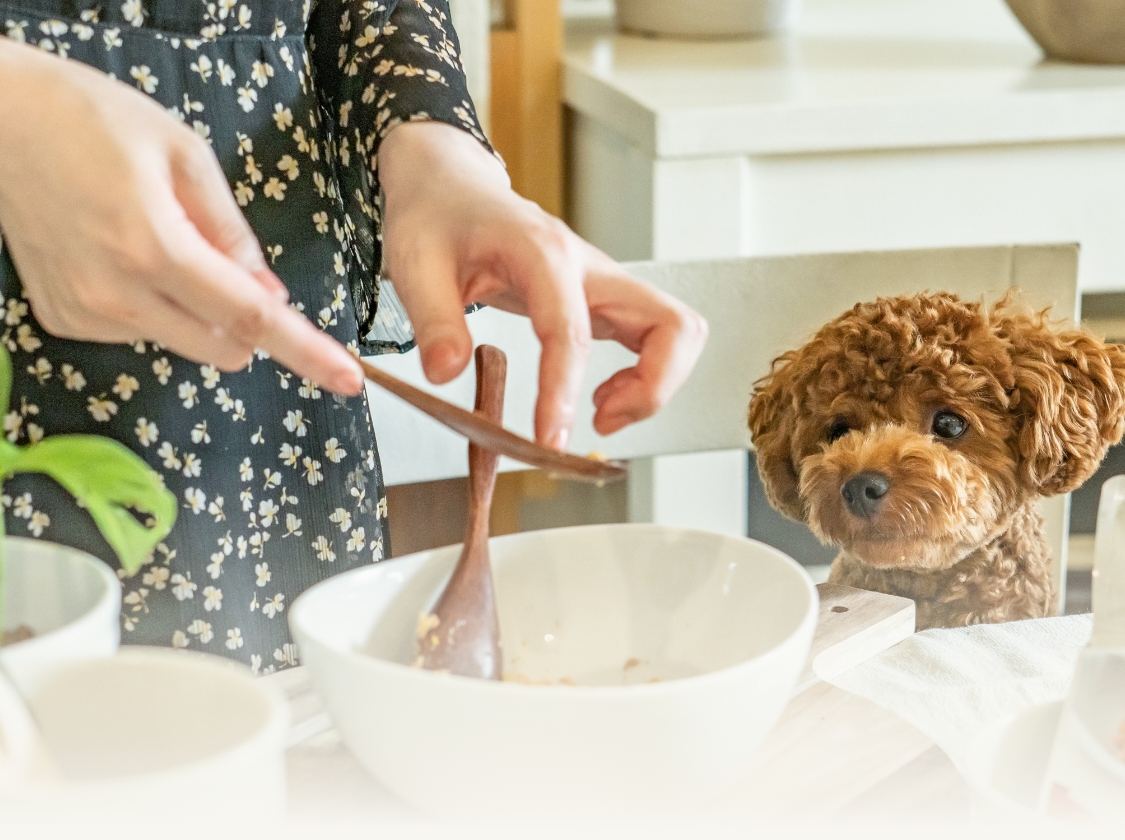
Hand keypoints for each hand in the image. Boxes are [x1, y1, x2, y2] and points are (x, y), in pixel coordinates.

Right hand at [0, 40, 361, 394]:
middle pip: (225, 347)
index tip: (347, 379)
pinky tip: (124, 254)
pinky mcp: (63, 321)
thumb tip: (269, 293)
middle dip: (248, 321)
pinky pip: (140, 332)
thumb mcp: (184, 156)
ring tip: (159, 240)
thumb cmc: (95, 121)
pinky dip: (155, 305)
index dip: (306, 351)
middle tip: (230, 264)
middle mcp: (117, 296)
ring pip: (185, 342)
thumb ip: (232, 232)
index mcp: (156, 249)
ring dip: (199, 310)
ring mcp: (85, 315)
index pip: (252, 319)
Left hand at [379, 122, 707, 448]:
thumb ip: (433, 320)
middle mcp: (589, 266)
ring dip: (655, 384)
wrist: (453, 186)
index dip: (563, 390)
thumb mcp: (415, 263)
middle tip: (599, 422)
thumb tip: (447, 375)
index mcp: (542, 253)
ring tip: (600, 412)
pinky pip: (656, 338)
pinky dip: (644, 377)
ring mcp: (604, 282)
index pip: (570, 330)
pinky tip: (597, 395)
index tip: (547, 438)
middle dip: (652, 388)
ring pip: (676, 332)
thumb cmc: (437, 218)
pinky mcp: (605, 299)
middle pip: (671, 324)